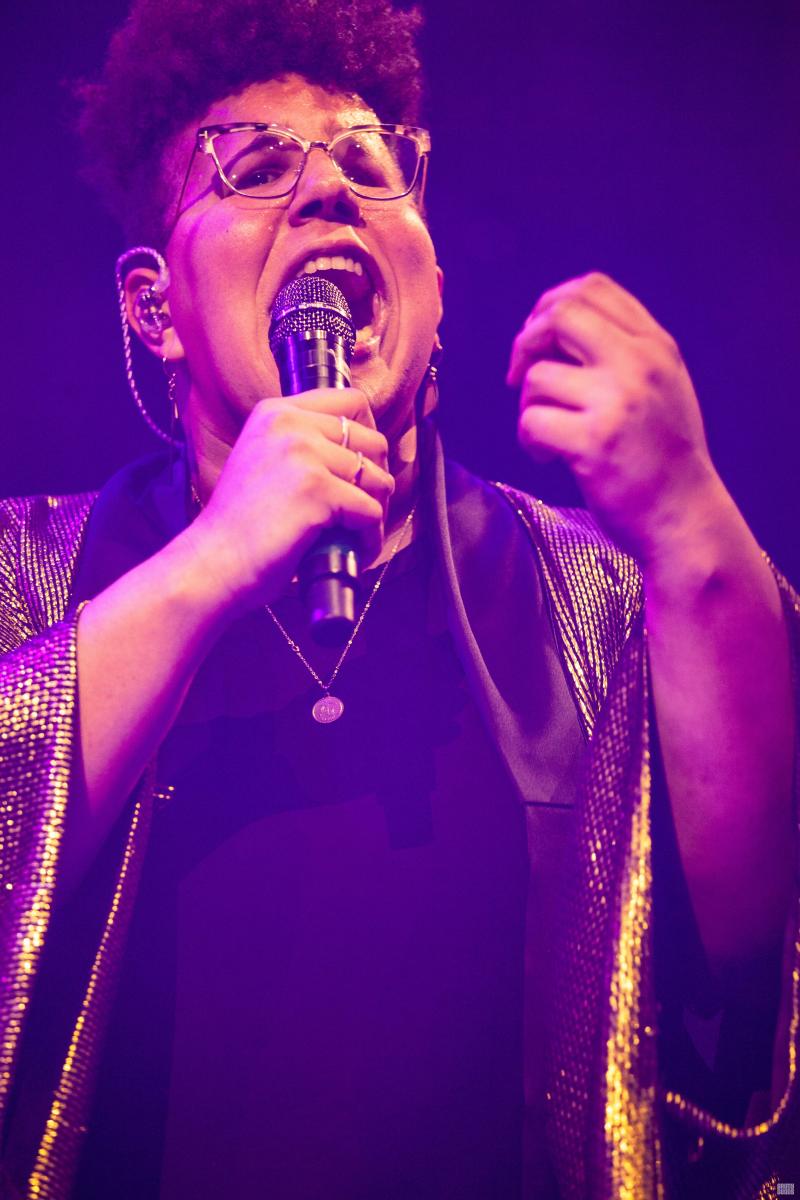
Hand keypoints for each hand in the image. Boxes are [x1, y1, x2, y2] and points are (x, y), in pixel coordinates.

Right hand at [187, 388, 393, 612]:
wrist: (211, 564)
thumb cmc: (241, 526)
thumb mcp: (265, 461)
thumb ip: (303, 446)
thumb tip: (364, 454)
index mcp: (277, 412)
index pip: (352, 401)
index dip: (368, 438)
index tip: (364, 469)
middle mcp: (290, 423)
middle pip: (373, 441)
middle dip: (377, 481)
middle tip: (361, 512)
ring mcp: (303, 454)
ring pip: (378, 479)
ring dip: (376, 513)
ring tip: (355, 535)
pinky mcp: (317, 489)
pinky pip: (372, 512)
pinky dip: (369, 539)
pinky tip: (351, 552)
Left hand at [507, 272, 720, 564]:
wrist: (685, 517)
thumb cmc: (664, 457)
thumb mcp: (662, 386)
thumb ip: (621, 351)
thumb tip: (551, 325)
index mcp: (656, 346)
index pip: (593, 288)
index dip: (550, 306)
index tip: (539, 340)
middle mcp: (640, 364)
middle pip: (560, 315)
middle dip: (526, 342)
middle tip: (520, 377)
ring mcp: (617, 402)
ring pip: (537, 377)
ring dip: (529, 407)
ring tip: (551, 433)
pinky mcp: (593, 442)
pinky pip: (531, 422)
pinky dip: (530, 442)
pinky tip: (549, 458)